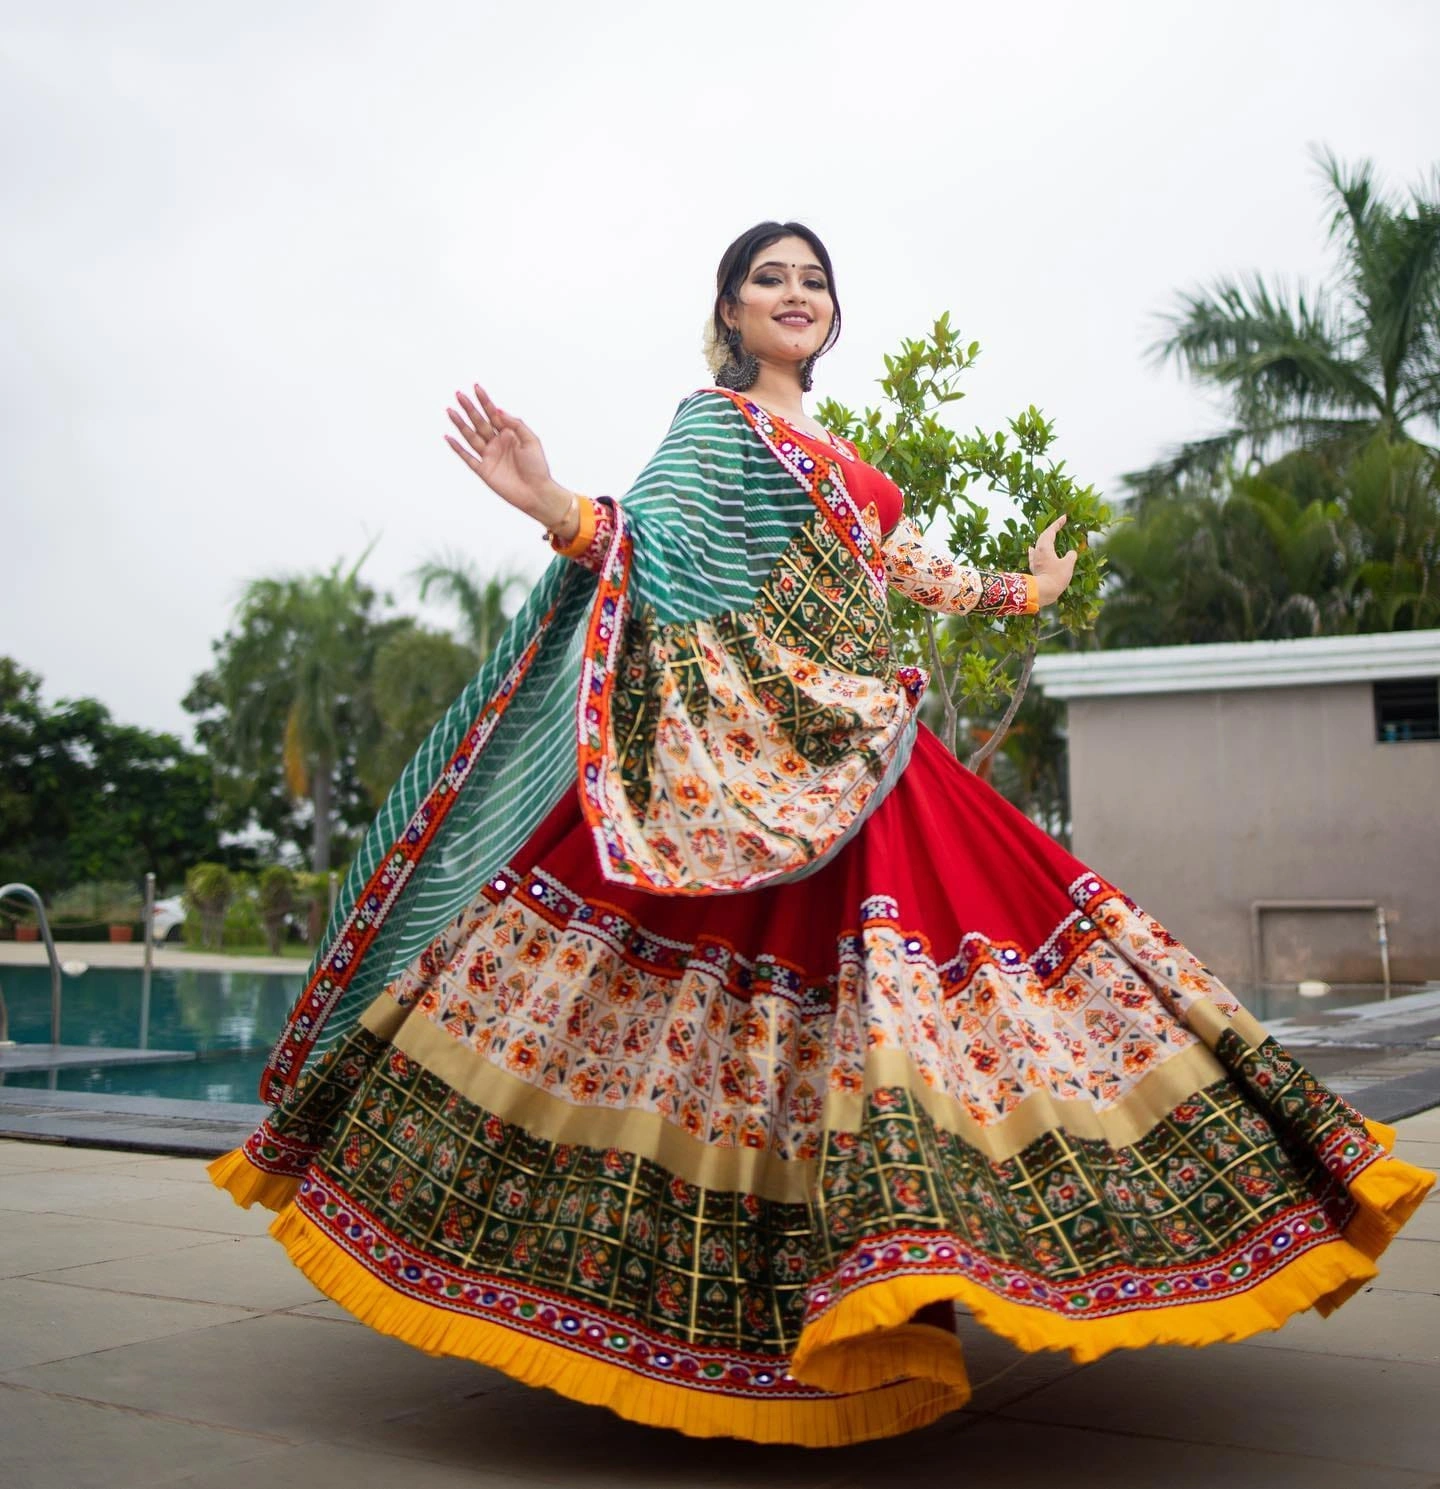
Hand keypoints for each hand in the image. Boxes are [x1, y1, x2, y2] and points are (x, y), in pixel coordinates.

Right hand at [444, 384, 570, 526]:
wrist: (536, 493)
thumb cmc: (538, 467)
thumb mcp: (531, 440)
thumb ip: (516, 424)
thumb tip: (498, 410)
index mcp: (509, 434)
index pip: (494, 414)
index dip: (485, 401)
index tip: (476, 387)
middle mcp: (497, 443)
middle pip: (480, 422)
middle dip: (470, 408)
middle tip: (459, 394)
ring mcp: (489, 456)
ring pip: (471, 436)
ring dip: (460, 424)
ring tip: (450, 410)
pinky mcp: (483, 470)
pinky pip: (467, 457)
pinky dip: (457, 448)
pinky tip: (448, 437)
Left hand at [1027, 514, 1078, 606]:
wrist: (1043, 592)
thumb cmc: (1056, 577)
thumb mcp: (1068, 564)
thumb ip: (1071, 555)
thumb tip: (1071, 553)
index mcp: (1045, 547)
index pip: (1051, 531)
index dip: (1057, 523)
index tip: (1064, 517)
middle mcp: (1037, 551)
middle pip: (1043, 536)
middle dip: (1051, 529)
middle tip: (1059, 524)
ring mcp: (1034, 560)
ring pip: (1038, 544)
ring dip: (1044, 538)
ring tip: (1048, 535)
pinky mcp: (1034, 568)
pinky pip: (1034, 554)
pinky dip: (1035, 549)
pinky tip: (1032, 549)